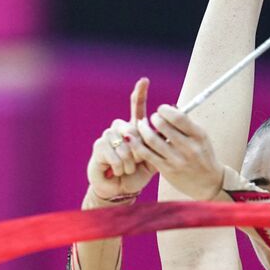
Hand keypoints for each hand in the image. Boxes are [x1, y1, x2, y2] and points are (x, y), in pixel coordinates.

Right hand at [86, 78, 157, 201]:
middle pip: (132, 128)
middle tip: (137, 162)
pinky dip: (119, 165)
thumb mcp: (153, 158)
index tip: (145, 80)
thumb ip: (159, 144)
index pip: (136, 107)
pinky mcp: (99, 147)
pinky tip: (117, 171)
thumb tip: (170, 129)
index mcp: (134, 129)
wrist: (119, 189)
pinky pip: (114, 152)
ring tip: (127, 169)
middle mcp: (119, 129)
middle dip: (138, 149)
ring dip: (129, 161)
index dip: (140, 93)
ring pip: (124, 142)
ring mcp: (108, 136)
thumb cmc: (137, 173)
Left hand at [132, 102, 222, 200]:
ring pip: (152, 139)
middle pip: (163, 126)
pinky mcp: (167, 170)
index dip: (165, 110)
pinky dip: (136, 144)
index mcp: (198, 135)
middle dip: (154, 118)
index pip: (178, 117)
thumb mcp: (201, 138)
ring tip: (142, 125)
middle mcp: (189, 148)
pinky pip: (147, 154)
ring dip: (143, 129)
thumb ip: (186, 124)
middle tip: (153, 118)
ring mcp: (177, 160)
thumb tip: (169, 108)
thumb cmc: (202, 155)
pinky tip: (131, 138)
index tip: (162, 109)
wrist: (208, 182)